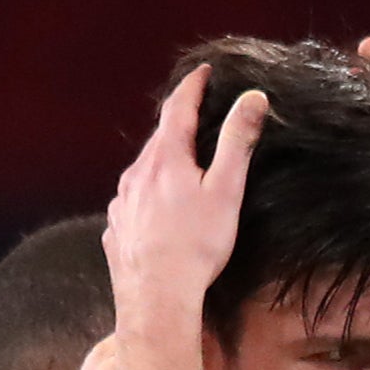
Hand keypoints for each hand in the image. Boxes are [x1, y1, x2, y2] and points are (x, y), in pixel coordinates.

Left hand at [107, 64, 268, 329]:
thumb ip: (237, 142)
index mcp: (165, 158)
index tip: (204, 72)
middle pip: (158, 139)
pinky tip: (159, 213)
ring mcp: (122, 202)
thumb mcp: (225, 190)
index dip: (192, 86)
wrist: (156, 297)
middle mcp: (136, 173)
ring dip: (161, 163)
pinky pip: (132, 202)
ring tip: (180, 170)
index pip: (177, 107)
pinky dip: (147, 196)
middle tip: (196, 118)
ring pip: (143, 171)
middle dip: (177, 126)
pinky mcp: (116, 228)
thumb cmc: (197, 246)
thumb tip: (253, 98)